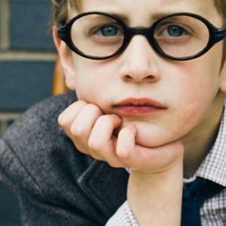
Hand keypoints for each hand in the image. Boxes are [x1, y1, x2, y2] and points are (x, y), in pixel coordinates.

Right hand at [57, 100, 182, 173]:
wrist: (161, 146)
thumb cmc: (133, 119)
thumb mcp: (109, 102)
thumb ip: (93, 89)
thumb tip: (73, 64)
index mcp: (84, 134)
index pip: (64, 120)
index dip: (80, 106)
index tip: (97, 104)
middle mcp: (93, 148)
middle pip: (76, 129)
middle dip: (94, 112)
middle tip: (110, 112)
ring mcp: (111, 157)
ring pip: (96, 143)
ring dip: (109, 123)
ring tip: (120, 120)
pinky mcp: (131, 161)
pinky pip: (123, 150)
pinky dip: (128, 134)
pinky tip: (133, 129)